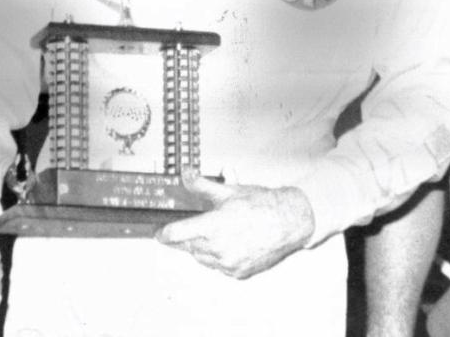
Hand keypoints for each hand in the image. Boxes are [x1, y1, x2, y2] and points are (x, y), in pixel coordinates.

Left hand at [154, 171, 314, 278]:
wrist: (289, 222)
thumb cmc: (262, 206)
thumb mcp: (229, 191)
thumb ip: (203, 186)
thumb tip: (186, 176)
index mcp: (214, 227)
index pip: (177, 234)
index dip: (165, 233)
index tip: (160, 233)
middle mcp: (219, 248)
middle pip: (189, 246)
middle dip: (185, 238)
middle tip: (188, 229)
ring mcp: (229, 263)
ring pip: (202, 258)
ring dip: (201, 248)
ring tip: (212, 233)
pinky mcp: (238, 273)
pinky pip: (218, 267)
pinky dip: (218, 257)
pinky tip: (227, 244)